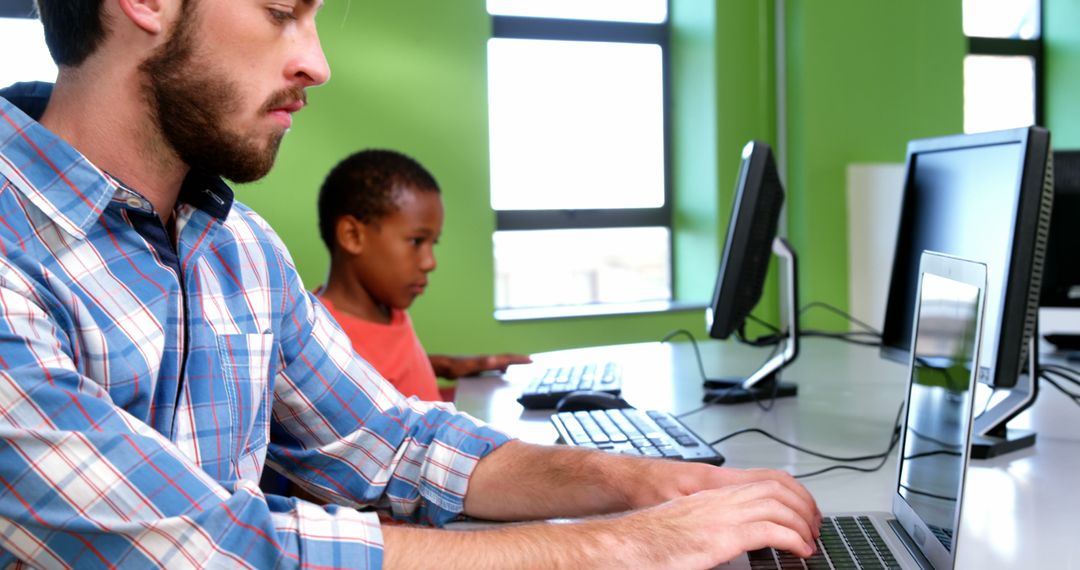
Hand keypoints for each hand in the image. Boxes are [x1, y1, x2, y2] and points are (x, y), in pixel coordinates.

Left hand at [430, 353, 531, 378]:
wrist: (444, 367)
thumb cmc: (456, 367)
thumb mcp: (471, 365)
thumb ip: (482, 363)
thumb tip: (495, 360)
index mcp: (488, 360)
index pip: (507, 358)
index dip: (519, 359)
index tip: (531, 360)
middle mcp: (487, 361)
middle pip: (506, 360)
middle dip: (518, 361)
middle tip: (530, 364)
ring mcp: (483, 366)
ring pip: (500, 365)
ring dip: (510, 366)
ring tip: (519, 372)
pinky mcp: (478, 370)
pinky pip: (493, 370)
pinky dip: (500, 372)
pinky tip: (499, 380)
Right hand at [613, 479, 819, 566]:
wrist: (626, 545)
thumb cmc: (651, 541)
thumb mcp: (689, 527)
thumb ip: (713, 527)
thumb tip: (731, 540)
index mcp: (713, 496)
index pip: (764, 481)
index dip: (793, 493)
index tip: (805, 512)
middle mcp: (720, 500)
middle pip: (776, 487)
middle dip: (804, 505)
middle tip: (815, 526)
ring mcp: (721, 516)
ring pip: (777, 505)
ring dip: (802, 523)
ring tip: (810, 541)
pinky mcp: (720, 537)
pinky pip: (769, 530)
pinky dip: (792, 539)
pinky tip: (800, 551)